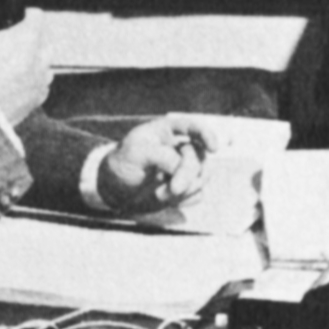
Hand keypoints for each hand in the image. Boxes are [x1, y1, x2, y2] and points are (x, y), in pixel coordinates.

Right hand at [0, 0, 51, 124]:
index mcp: (28, 37)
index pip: (37, 15)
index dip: (26, 14)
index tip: (16, 18)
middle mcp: (41, 56)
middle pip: (42, 39)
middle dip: (29, 38)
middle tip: (8, 45)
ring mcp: (43, 77)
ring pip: (44, 61)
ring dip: (32, 59)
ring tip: (10, 66)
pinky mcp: (40, 96)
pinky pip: (41, 82)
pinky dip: (32, 79)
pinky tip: (13, 82)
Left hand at [97, 115, 220, 213]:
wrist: (115, 191)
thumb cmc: (123, 164)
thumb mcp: (136, 153)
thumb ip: (162, 156)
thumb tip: (182, 167)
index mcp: (167, 132)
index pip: (193, 127)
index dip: (207, 135)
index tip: (214, 148)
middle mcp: (180, 148)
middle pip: (200, 156)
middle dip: (188, 174)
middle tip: (173, 189)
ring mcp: (184, 169)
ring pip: (203, 175)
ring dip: (186, 189)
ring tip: (161, 195)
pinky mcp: (185, 188)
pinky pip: (198, 194)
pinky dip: (186, 199)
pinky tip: (169, 201)